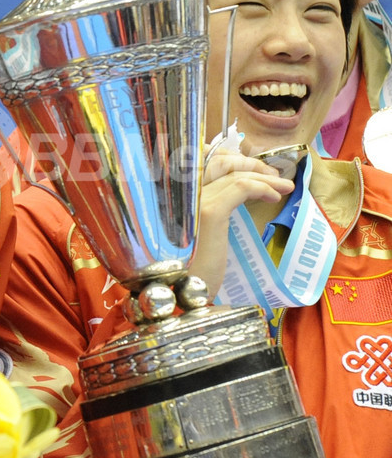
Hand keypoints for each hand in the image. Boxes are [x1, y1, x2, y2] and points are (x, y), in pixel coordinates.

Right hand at [189, 145, 293, 297]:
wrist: (180, 299)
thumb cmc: (188, 271)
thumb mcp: (195, 235)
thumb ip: (204, 211)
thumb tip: (231, 191)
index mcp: (172, 197)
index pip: (201, 160)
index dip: (229, 159)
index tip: (253, 169)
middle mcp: (178, 193)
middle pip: (219, 162)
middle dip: (250, 164)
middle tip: (274, 176)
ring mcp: (192, 201)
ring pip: (234, 174)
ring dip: (264, 177)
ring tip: (284, 186)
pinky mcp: (210, 213)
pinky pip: (241, 188)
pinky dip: (262, 187)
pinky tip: (274, 196)